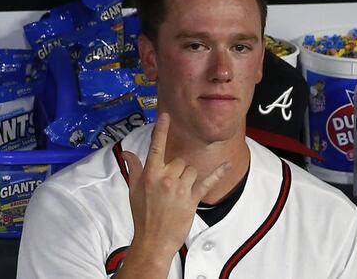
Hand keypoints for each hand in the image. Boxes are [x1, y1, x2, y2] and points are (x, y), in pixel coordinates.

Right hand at [122, 113, 228, 257]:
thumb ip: (134, 168)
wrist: (153, 240)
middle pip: (179, 161)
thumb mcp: (134, 190)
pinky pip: (208, 181)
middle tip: (170, 187)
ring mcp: (180, 188)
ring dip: (188, 178)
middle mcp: (166, 178)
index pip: (156, 147)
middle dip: (178, 170)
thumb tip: (128, 153)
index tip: (166, 115)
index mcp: (150, 174)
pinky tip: (228, 164)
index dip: (161, 130)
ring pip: (191, 170)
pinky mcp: (192, 198)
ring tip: (179, 194)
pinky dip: (219, 173)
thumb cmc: (142, 215)